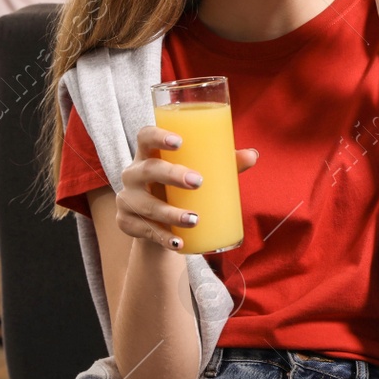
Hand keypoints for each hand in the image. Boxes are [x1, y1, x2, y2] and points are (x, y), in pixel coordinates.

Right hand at [114, 125, 258, 250]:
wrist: (157, 223)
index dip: (158, 136)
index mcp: (148, 155)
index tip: (180, 141)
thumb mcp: (197, 173)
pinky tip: (178, 242)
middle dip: (171, 175)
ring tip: (194, 219)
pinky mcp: (126, 223)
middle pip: (147, 170)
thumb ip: (224, 164)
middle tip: (198, 182)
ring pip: (146, 205)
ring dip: (170, 213)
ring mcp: (127, 199)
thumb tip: (252, 155)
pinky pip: (143, 230)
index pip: (145, 136)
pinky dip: (163, 237)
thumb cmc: (179, 188)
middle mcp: (133, 174)